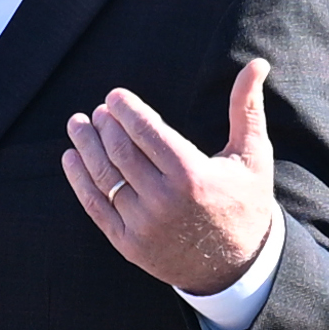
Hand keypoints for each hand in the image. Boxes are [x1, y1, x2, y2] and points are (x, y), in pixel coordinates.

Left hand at [63, 57, 276, 295]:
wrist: (235, 266)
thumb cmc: (245, 202)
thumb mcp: (252, 155)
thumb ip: (246, 108)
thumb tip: (257, 63)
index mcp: (191, 174)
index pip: (147, 132)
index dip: (126, 111)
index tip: (113, 96)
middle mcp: (163, 200)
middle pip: (121, 152)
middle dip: (105, 126)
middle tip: (98, 111)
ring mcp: (142, 224)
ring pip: (104, 177)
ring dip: (85, 147)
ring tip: (77, 125)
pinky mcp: (128, 244)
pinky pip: (96, 207)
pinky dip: (79, 181)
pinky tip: (71, 158)